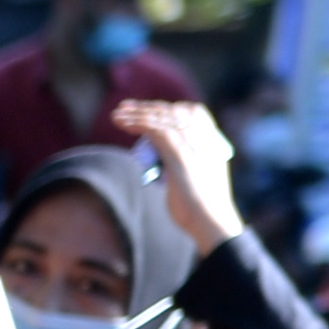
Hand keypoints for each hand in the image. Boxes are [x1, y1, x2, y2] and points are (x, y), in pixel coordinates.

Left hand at [118, 99, 244, 253]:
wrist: (210, 220)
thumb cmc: (199, 209)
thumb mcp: (195, 180)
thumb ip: (184, 167)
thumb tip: (165, 168)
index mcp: (212, 141)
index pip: (193, 112)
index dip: (169, 108)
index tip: (149, 110)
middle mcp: (204, 137)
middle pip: (173, 112)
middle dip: (147, 108)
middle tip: (124, 108)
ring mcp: (192, 143)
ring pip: (161, 118)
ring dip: (136, 114)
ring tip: (116, 115)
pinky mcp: (178, 153)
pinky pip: (154, 130)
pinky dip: (136, 123)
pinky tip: (121, 122)